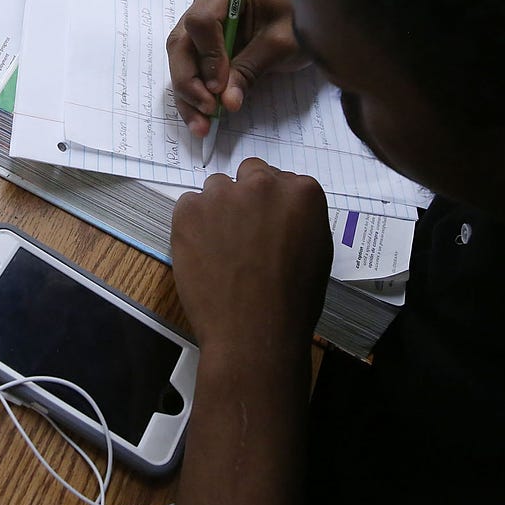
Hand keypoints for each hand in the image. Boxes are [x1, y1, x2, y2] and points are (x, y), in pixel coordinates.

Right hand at [167, 0, 309, 136]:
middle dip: (189, 82)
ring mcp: (203, 26)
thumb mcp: (282, 44)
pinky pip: (193, 72)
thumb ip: (251, 69)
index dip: (207, 56)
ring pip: (181, 62)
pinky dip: (195, 97)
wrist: (309, 19)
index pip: (200, 22)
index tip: (219, 86)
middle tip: (208, 110)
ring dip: (187, 96)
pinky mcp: (206, 47)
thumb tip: (226, 102)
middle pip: (181, 44)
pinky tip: (202, 120)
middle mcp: (206, 4)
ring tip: (201, 126)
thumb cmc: (300, 19)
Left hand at [170, 158, 331, 354]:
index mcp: (301, 192)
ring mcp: (223, 195)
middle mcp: (262, 185)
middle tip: (243, 231)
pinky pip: (188, 205)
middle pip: (249, 174)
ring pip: (216, 189)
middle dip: (246, 197)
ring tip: (221, 247)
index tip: (267, 222)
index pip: (281, 180)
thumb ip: (299, 219)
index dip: (271, 203)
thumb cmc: (291, 301)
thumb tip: (283, 213)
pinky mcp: (189, 210)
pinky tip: (202, 252)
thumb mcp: (316, 251)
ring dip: (218, 209)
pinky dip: (192, 224)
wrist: (253, 330)